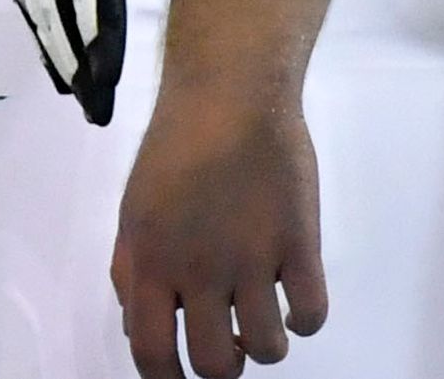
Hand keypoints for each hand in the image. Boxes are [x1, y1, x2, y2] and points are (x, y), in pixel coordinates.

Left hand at [114, 75, 327, 375]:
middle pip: (215, 363)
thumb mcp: (134, 207)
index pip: (151, 352)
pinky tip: (294, 299)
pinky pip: (312, 314)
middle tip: (229, 342)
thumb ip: (131, 269)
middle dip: (222, 365)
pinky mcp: (299, 242)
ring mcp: (254, 257)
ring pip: (268, 349)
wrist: (230, 91)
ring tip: (262, 318)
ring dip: (266, 344)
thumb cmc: (177, 145)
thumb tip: (137, 325)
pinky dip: (305, 320)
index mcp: (152, 260)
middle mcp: (200, 269)